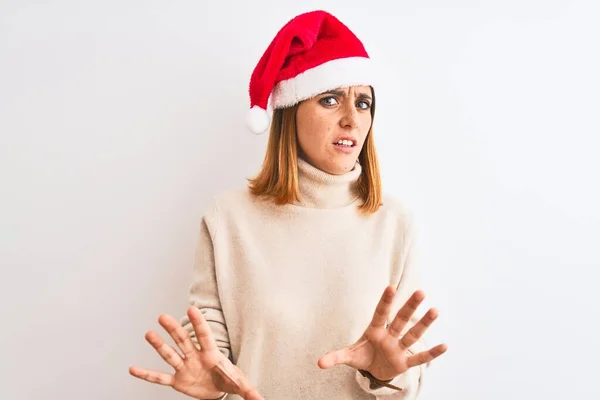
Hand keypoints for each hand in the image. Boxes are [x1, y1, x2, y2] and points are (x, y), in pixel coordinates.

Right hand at [129, 307, 263, 399]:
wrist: (219, 390)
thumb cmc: (229, 380)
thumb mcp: (241, 384)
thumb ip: (250, 391)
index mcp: (212, 354)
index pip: (204, 335)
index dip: (199, 323)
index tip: (193, 309)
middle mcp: (195, 356)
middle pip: (183, 340)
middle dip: (174, 329)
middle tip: (162, 316)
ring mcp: (185, 367)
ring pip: (170, 354)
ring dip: (159, 345)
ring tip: (148, 334)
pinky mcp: (178, 380)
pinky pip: (160, 377)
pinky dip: (147, 374)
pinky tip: (133, 369)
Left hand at [317, 286, 447, 380]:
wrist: (373, 370)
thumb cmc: (362, 356)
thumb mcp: (348, 356)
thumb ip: (335, 357)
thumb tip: (319, 363)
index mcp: (374, 331)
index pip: (380, 313)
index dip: (385, 301)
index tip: (390, 287)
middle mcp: (389, 336)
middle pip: (400, 319)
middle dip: (409, 307)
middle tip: (420, 291)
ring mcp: (399, 348)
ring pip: (412, 334)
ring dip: (423, 324)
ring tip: (435, 310)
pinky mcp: (405, 362)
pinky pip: (420, 357)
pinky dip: (431, 353)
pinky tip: (445, 345)